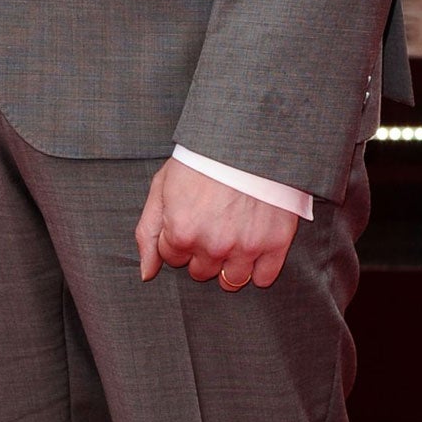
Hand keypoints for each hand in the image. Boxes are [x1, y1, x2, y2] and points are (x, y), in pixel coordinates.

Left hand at [135, 158, 298, 291]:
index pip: (172, 258)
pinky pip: (263, 279)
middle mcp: (213, 246)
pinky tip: (253, 245)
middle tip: (211, 223)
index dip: (178, 237)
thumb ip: (148, 232)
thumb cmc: (201, 159)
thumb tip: (146, 273)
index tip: (189, 217)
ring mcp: (246, 247)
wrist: (247, 139)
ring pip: (230, 282)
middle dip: (201, 252)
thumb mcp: (162, 186)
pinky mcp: (275, 244)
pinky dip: (258, 269)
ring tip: (232, 236)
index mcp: (182, 232)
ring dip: (228, 265)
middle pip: (200, 272)